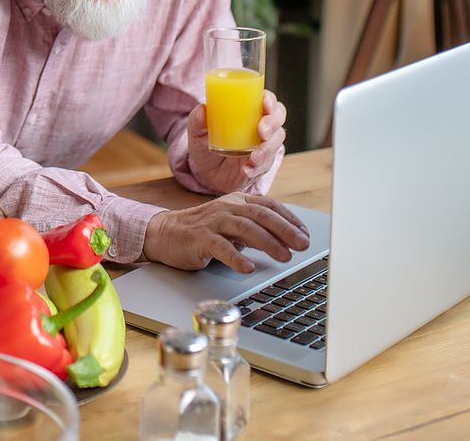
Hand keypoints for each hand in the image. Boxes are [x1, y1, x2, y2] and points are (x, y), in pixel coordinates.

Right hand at [143, 193, 309, 272]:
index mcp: (237, 201)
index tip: (305, 234)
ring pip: (244, 228)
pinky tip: (248, 267)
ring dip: (267, 242)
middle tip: (302, 244)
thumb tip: (285, 240)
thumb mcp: (231, 224)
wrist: (164, 233)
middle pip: (260, 215)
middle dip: (284, 229)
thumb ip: (254, 228)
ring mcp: (212, 222)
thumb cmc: (202, 231)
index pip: (269, 206)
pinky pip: (220, 246)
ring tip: (283, 256)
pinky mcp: (199, 238)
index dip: (289, 219)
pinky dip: (236, 257)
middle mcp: (226, 208)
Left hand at [187, 89, 287, 193]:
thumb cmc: (204, 143)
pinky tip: (247, 170)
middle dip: (272, 124)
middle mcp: (260, 126)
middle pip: (278, 118)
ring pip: (276, 142)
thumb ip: (197, 120)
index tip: (265, 104)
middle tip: (261, 132)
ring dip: (267, 149)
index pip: (266, 100)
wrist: (205, 172)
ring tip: (253, 158)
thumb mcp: (197, 132)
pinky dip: (257, 168)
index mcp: (248, 111)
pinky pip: (266, 165)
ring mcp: (263, 145)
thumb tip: (202, 109)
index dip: (270, 100)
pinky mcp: (262, 164)